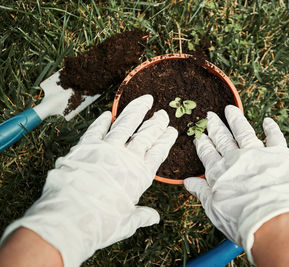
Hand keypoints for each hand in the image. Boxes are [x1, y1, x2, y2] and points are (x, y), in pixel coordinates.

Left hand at [0, 95, 177, 266]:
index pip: (158, 152)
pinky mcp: (86, 146)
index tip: (171, 130)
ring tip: (145, 100)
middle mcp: (127, 158)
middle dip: (156, 123)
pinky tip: (107, 114)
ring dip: (136, 111)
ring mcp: (107, 149)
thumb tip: (153, 218)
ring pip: (126, 124)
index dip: (165, 140)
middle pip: (146, 135)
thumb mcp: (127, 222)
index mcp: (140, 175)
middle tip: (162, 113)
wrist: (72, 218)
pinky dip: (102, 121)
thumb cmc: (102, 224)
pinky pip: (96, 129)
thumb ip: (141, 216)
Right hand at [184, 105, 288, 262]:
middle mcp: (236, 158)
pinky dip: (271, 128)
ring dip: (236, 120)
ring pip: (244, 132)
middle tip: (210, 115)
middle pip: (223, 139)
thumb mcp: (213, 208)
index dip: (202, 142)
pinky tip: (267, 121)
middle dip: (215, 126)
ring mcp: (257, 154)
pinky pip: (275, 137)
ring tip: (230, 109)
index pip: (207, 152)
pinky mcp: (278, 155)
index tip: (199, 134)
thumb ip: (201, 191)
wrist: (270, 221)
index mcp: (219, 171)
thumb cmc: (240, 220)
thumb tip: (187, 181)